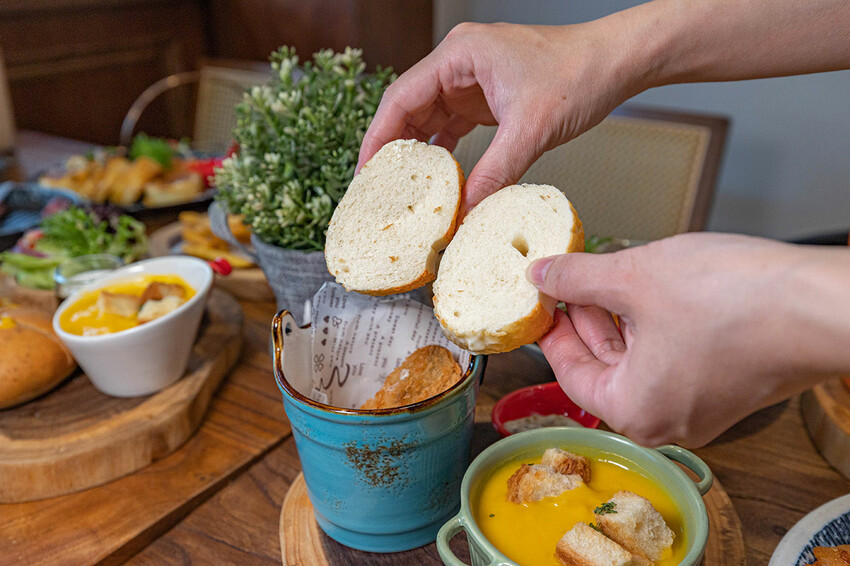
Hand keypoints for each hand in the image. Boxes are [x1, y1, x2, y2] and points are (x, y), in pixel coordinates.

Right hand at [358, 21, 640, 211]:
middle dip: (394, 150)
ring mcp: (472, 81)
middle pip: (409, 109)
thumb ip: (494, 172)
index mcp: (460, 55)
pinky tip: (439, 179)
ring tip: (404, 190)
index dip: (378, 137)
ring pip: (430, 120)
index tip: (365, 171)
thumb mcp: (532, 129)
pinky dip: (445, 153)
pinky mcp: (487, 98)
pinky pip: (453, 127)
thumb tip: (466, 211)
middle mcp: (460, 64)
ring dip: (420, 155)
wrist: (616, 64)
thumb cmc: (579, 74)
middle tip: (379, 189)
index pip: (401, 97)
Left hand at [527, 233, 849, 446]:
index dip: (551, 329)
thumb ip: (577, 278)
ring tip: (605, 277)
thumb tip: (543, 275)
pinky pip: (672, 359)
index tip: (542, 301)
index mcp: (633, 411)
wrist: (822, 304)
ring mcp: (701, 407)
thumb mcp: (634, 277)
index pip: (569, 372)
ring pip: (639, 360)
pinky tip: (648, 290)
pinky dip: (652, 327)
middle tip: (569, 280)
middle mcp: (666, 421)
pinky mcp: (727, 386)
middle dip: (585, 319)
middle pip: (604, 367)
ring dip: (618, 318)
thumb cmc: (737, 301)